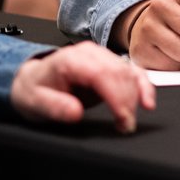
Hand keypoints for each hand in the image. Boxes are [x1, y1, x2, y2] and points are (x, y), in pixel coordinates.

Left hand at [11, 41, 155, 133]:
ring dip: (136, 96)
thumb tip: (75, 112)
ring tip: (128, 121)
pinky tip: (147, 101)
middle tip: (125, 126)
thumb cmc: (34, 89)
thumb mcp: (34, 102)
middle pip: (119, 72)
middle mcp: (90, 53)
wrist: (32, 79)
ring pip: (129, 72)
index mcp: (71, 59)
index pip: (102, 74)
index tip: (123, 118)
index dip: (117, 96)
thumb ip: (54, 106)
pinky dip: (143, 85)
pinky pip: (132, 71)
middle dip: (128, 101)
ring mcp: (102, 56)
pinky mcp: (110, 64)